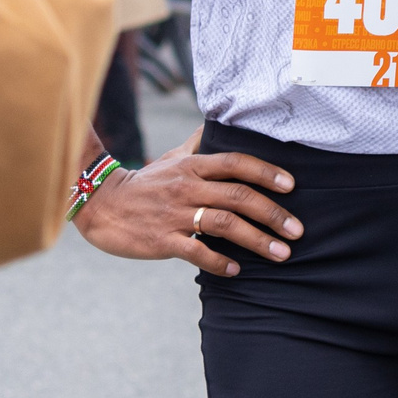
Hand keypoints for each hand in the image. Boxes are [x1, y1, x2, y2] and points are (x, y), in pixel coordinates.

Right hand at [74, 134, 301, 275]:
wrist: (101, 204)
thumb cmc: (144, 183)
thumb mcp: (172, 159)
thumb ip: (199, 147)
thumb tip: (220, 128)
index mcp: (192, 166)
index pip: (236, 163)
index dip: (266, 172)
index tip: (292, 186)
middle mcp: (187, 187)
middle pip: (238, 196)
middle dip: (273, 214)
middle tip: (297, 230)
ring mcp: (175, 214)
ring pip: (225, 225)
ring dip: (257, 240)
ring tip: (281, 254)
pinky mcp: (162, 240)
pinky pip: (197, 252)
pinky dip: (220, 262)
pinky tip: (237, 269)